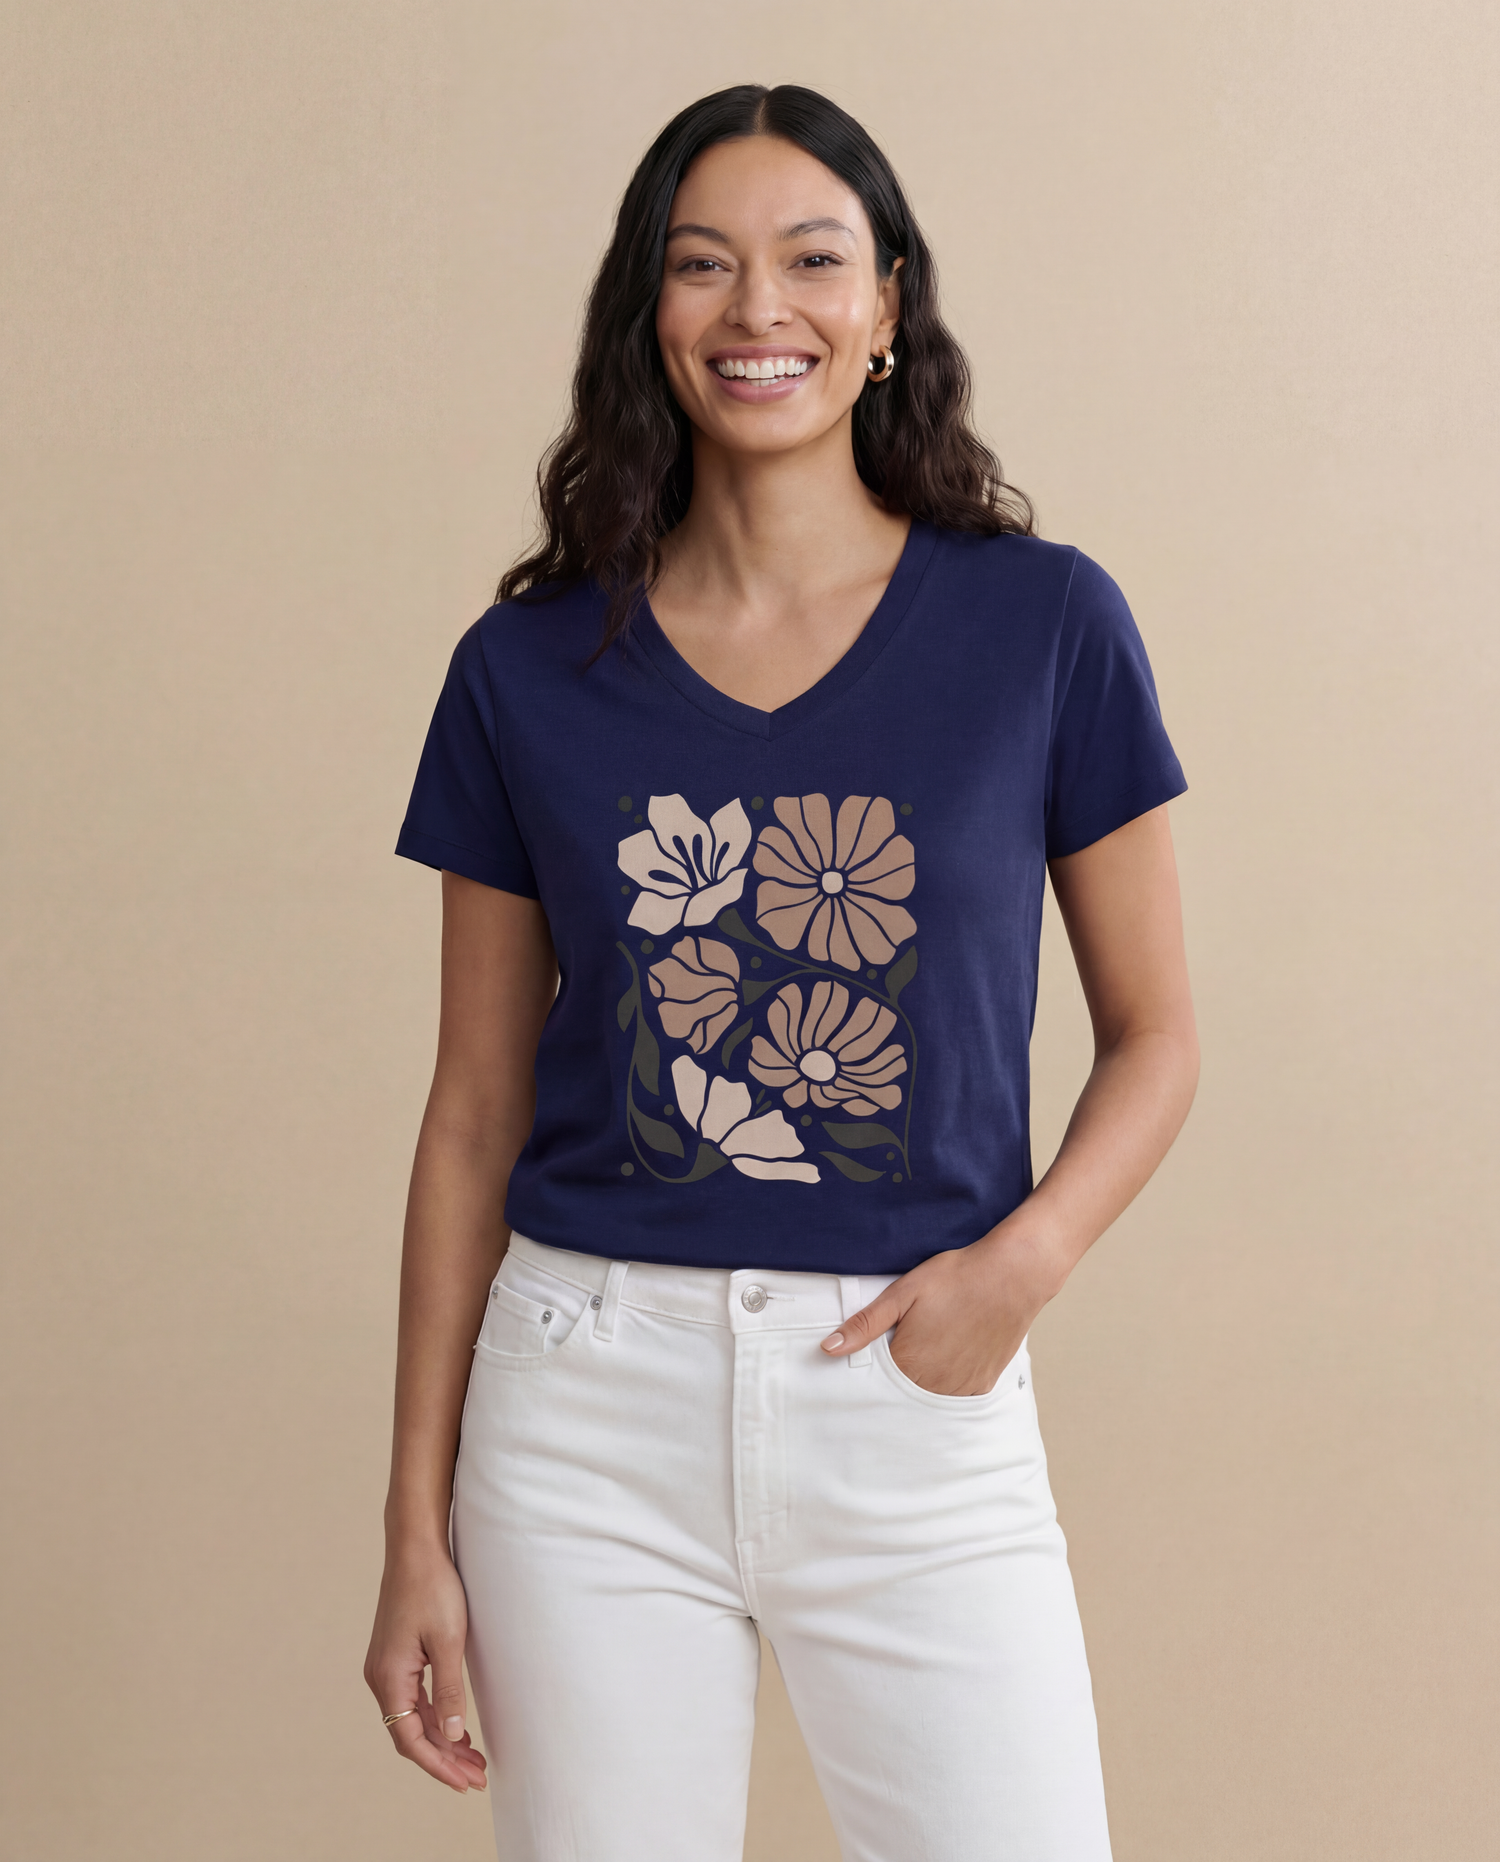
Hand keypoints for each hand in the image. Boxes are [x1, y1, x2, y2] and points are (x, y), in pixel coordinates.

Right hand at [364, 1542, 487, 1793]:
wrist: (415, 1547)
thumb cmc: (433, 1588)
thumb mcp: (448, 1641)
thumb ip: (449, 1691)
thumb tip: (451, 1735)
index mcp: (389, 1678)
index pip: (410, 1740)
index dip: (438, 1765)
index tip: (465, 1782)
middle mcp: (380, 1677)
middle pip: (410, 1733)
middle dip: (444, 1758)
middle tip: (477, 1777)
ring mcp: (386, 1666)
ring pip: (413, 1717)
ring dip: (441, 1739)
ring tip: (473, 1758)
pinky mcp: (395, 1656)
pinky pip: (413, 1699)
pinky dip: (434, 1716)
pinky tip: (457, 1726)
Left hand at [821, 1228, 1064, 1395]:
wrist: (1013, 1275)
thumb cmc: (956, 1278)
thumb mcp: (903, 1293)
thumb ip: (865, 1325)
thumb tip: (828, 1349)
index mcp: (908, 1363)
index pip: (876, 1384)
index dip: (870, 1371)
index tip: (869, 1361)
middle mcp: (934, 1384)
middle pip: (902, 1393)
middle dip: (895, 1378)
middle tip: (905, 1347)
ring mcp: (962, 1387)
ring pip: (929, 1397)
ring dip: (921, 1383)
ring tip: (927, 1351)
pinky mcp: (983, 1384)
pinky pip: (957, 1396)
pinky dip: (948, 1384)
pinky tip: (948, 1359)